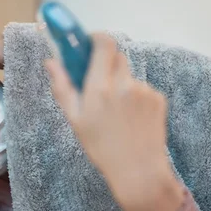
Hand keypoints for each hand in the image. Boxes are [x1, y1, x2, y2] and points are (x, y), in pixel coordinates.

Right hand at [47, 34, 182, 210]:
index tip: (89, 43)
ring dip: (121, 84)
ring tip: (117, 113)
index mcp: (100, 88)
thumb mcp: (75, 120)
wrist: (138, 171)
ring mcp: (144, 91)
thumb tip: (51, 62)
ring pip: (129, 75)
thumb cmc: (102, 148)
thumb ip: (63, 87)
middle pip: (117, 57)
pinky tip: (131, 119)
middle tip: (99, 84)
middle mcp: (124, 84)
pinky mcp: (158, 99)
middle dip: (106, 65)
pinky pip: (143, 88)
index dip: (96, 38)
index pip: (104, 44)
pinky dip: (135, 97)